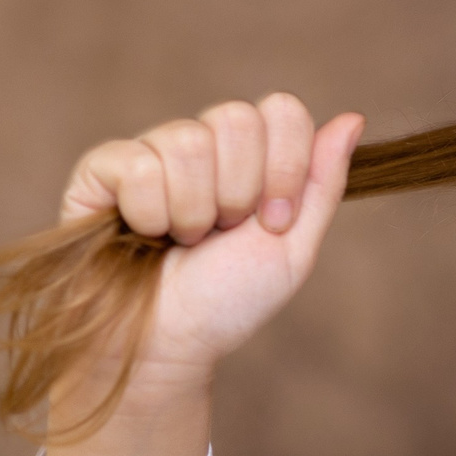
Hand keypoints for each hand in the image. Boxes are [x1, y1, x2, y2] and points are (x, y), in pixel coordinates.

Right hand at [41, 95, 361, 455]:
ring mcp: (150, 151)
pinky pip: (138, 163)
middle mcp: (200, 144)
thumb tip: (352, 120)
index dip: (285, 167)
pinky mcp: (103, 168)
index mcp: (249, 158)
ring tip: (184, 241)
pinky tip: (145, 235)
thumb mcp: (293, 247)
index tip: (276, 220)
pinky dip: (151, 214)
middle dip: (240, 191)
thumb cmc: (228, 301)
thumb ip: (323, 183)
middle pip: (236, 118)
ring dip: (195, 211)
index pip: (281, 111)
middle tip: (224, 233)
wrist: (169, 343)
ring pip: (187, 141)